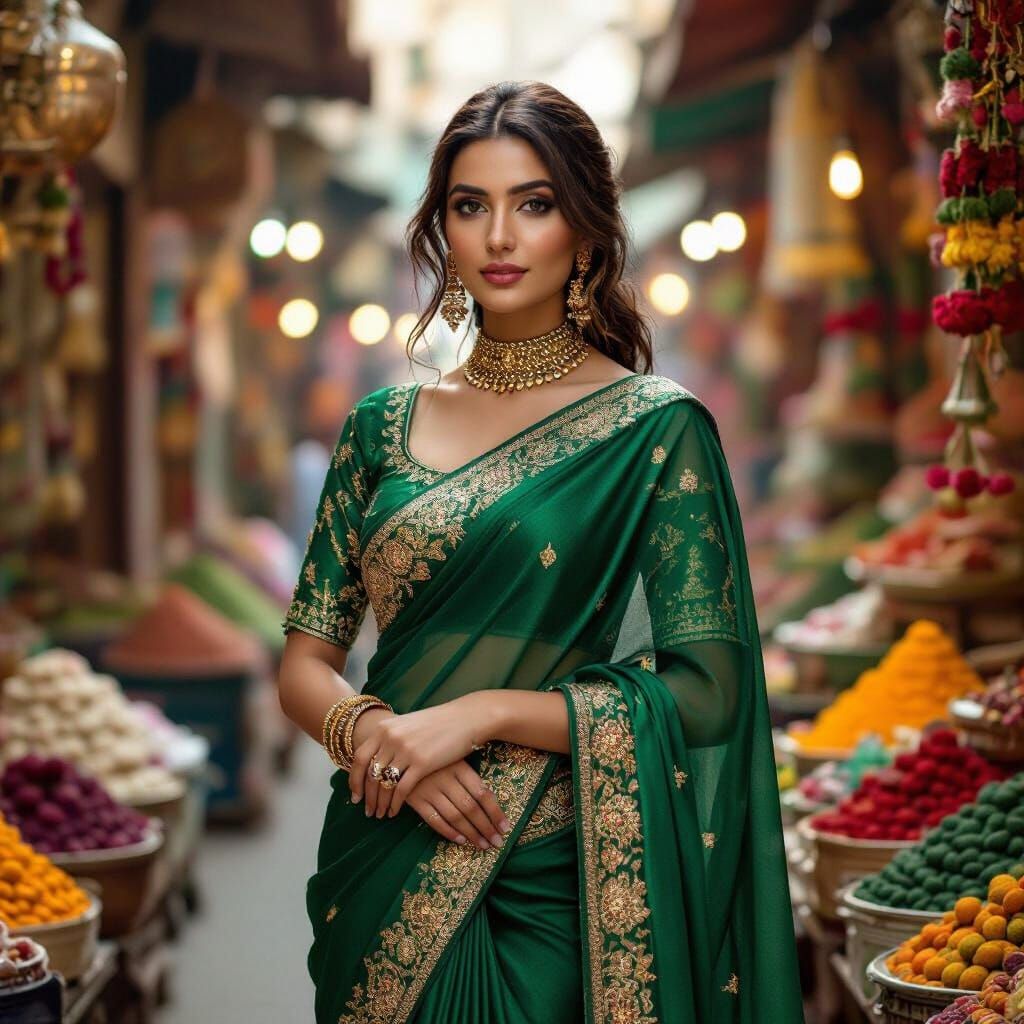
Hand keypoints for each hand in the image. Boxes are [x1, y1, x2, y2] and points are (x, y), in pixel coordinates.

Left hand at [348, 692, 495, 818]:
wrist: (465, 718)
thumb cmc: (439, 723)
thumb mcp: (408, 725)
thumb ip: (391, 738)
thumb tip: (378, 758)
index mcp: (385, 728)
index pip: (359, 758)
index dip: (354, 779)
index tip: (355, 796)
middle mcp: (390, 738)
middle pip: (369, 774)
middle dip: (367, 796)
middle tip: (367, 811)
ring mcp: (405, 750)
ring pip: (383, 784)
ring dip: (379, 803)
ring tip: (380, 814)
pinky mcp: (422, 763)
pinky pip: (401, 790)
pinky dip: (395, 804)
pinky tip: (395, 811)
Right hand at [406, 760, 511, 849]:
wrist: (402, 750)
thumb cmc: (435, 755)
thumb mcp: (454, 758)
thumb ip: (469, 777)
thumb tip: (491, 801)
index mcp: (459, 767)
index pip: (482, 793)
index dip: (495, 812)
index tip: (505, 827)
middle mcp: (446, 779)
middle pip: (470, 808)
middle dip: (486, 828)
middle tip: (497, 842)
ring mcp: (430, 789)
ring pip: (455, 816)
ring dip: (471, 833)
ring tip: (483, 845)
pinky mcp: (415, 799)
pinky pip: (434, 819)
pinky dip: (448, 832)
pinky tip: (460, 840)